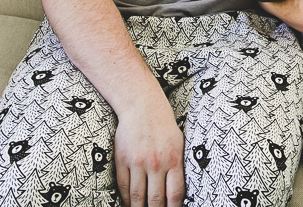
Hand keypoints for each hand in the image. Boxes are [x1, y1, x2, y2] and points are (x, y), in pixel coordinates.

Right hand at [114, 92, 184, 206]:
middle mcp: (156, 162)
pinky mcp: (122, 159)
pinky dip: (126, 199)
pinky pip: (124, 186)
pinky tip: (130, 204)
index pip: (175, 194)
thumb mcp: (179, 144)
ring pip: (137, 197)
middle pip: (156, 200)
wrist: (142, 105)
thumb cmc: (164, 127)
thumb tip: (178, 194)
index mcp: (174, 159)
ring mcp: (138, 162)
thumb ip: (178, 168)